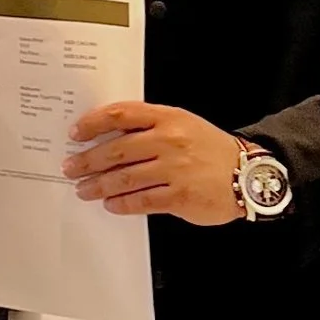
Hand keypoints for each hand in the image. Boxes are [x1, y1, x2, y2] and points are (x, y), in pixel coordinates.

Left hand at [63, 101, 244, 223]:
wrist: (248, 174)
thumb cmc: (209, 149)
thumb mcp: (183, 124)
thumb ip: (149, 126)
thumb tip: (106, 136)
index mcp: (167, 118)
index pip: (120, 114)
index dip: (92, 123)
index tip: (75, 133)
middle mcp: (169, 140)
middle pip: (116, 150)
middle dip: (87, 161)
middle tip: (70, 168)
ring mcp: (175, 169)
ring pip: (125, 178)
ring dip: (98, 186)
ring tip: (83, 189)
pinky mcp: (180, 196)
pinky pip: (142, 201)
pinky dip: (122, 204)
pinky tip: (111, 204)